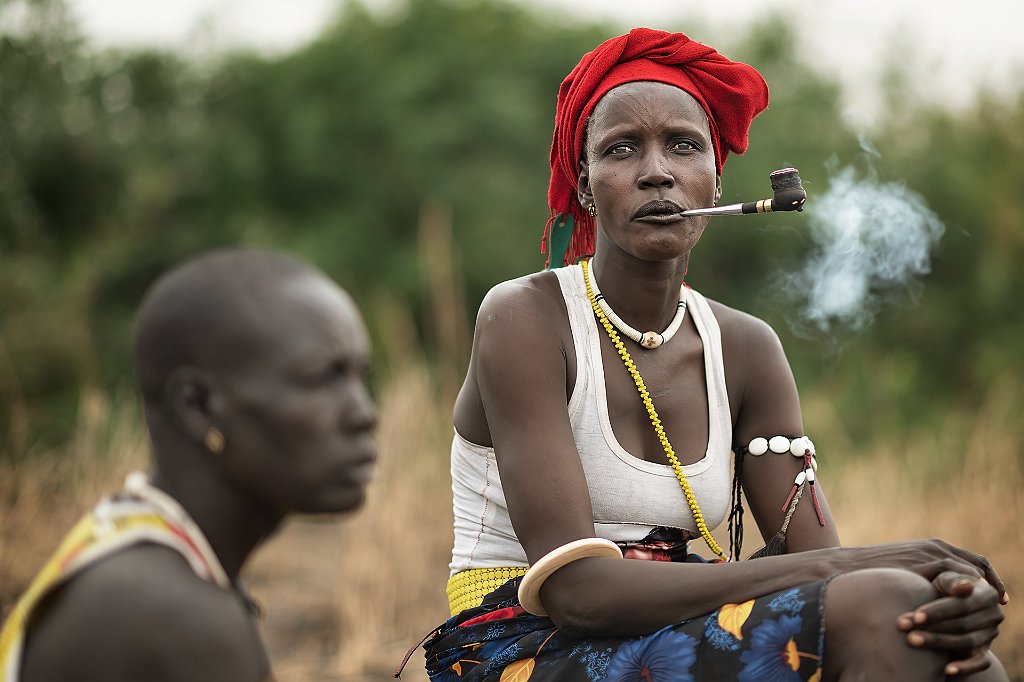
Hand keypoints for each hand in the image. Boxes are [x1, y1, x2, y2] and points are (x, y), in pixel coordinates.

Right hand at [850, 538, 1006, 600]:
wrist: (849, 568)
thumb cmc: (874, 572)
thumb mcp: (905, 569)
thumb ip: (924, 574)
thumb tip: (937, 589)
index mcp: (932, 547)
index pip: (972, 559)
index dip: (988, 577)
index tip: (997, 596)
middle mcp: (935, 547)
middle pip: (977, 564)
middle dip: (991, 584)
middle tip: (999, 603)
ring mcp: (929, 555)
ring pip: (970, 571)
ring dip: (982, 589)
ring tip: (987, 609)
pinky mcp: (922, 566)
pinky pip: (955, 578)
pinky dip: (967, 591)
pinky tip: (969, 608)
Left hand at [898, 571, 1004, 676]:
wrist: (943, 608)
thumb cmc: (940, 588)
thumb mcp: (943, 581)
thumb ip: (952, 581)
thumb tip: (965, 586)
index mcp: (986, 594)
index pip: (962, 605)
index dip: (939, 611)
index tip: (917, 616)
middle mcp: (993, 614)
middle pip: (962, 624)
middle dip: (932, 627)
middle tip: (904, 627)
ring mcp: (990, 634)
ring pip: (966, 642)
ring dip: (938, 642)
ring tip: (911, 640)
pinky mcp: (984, 651)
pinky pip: (980, 662)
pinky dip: (965, 667)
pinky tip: (946, 670)